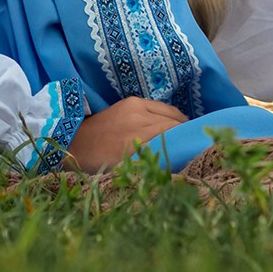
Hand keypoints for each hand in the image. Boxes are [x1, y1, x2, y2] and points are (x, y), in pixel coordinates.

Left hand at [66, 97, 187, 172]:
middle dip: (188, 134)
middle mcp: (138, 120)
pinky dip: (172, 116)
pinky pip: (162, 107)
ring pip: (171, 114)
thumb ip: (151, 164)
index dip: (188, 144)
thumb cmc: (99, 163)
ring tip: (190, 136)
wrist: (75, 142)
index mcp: (135, 142)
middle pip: (175, 125)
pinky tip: (177, 124)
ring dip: (182, 125)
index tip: (197, 152)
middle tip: (197, 145)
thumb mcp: (125, 171)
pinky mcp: (134, 101)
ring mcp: (136, 107)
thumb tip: (178, 163)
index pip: (172, 138)